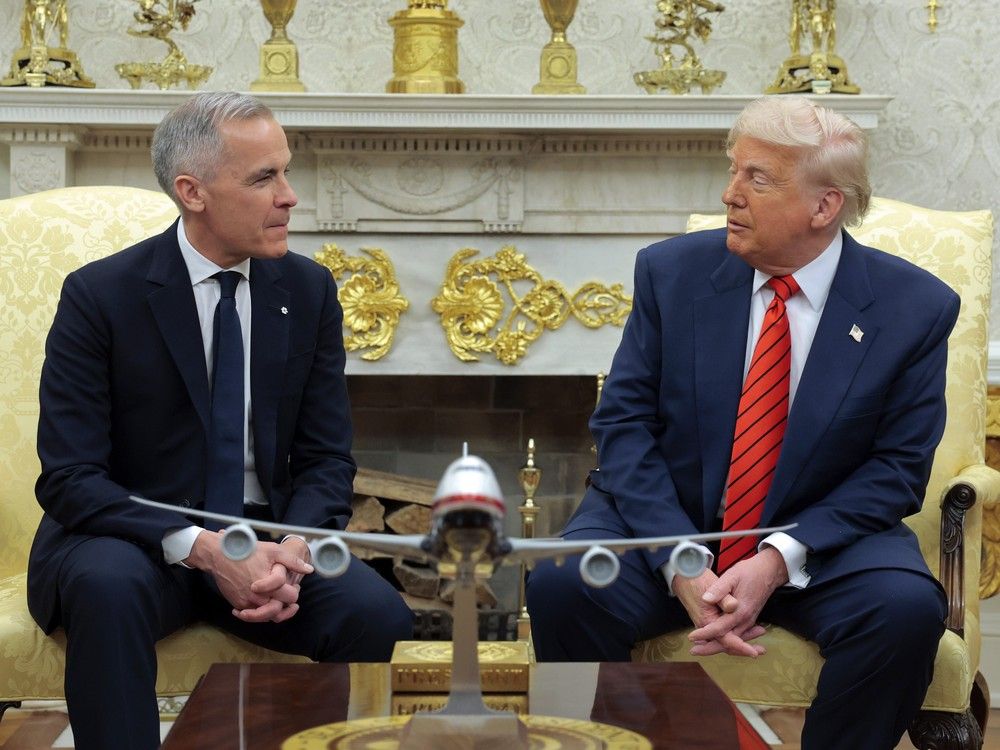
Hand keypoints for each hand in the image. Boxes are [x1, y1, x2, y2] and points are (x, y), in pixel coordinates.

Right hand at [185, 530, 313, 623]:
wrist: (219, 555)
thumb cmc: (248, 551)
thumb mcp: (273, 550)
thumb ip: (292, 561)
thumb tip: (309, 570)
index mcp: (270, 584)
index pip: (290, 597)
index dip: (295, 591)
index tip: (295, 586)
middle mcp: (258, 596)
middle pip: (279, 610)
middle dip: (286, 604)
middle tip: (288, 592)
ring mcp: (247, 602)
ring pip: (266, 616)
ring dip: (274, 610)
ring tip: (277, 600)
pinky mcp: (238, 604)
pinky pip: (253, 615)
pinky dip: (260, 612)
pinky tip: (264, 602)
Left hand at [687, 547, 788, 655]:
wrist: (769, 571)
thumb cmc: (749, 572)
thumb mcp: (732, 576)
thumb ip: (719, 589)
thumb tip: (705, 599)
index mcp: (740, 612)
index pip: (719, 628)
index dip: (704, 633)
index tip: (691, 637)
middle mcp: (745, 620)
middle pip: (727, 641)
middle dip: (710, 648)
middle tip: (693, 650)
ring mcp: (749, 621)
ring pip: (733, 641)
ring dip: (718, 646)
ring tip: (701, 648)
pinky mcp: (749, 619)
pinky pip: (738, 636)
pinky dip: (728, 642)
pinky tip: (717, 641)